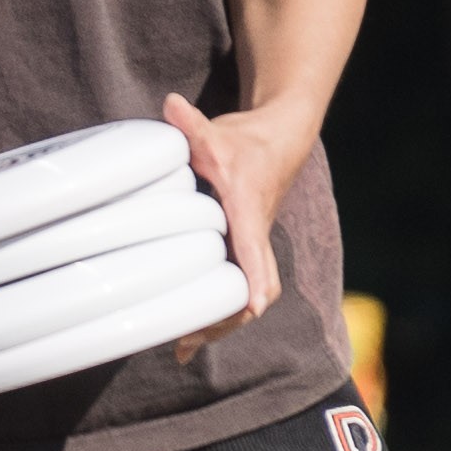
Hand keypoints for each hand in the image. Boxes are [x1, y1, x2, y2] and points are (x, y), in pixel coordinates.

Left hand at [163, 93, 316, 348]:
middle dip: (228, 316)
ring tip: (184, 347)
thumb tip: (169, 103)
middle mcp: (256, 233)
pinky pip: (239, 286)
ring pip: (249, 293)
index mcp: (248, 210)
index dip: (254, 277)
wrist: (280, 138)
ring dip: (222, 321)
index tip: (252, 307)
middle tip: (191, 340)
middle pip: (256, 287)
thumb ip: (190, 123)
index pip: (254, 248)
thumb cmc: (246, 139)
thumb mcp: (215, 132)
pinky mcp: (246, 248)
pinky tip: (190, 333)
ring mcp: (253, 243)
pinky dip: (221, 311)